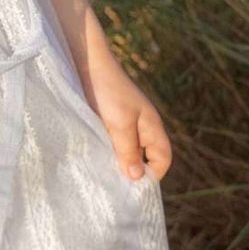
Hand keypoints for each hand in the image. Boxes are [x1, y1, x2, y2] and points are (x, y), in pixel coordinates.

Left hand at [82, 48, 172, 182]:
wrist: (85, 62)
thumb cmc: (107, 91)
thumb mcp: (120, 124)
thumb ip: (129, 150)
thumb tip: (137, 178)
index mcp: (151, 126)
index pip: (162, 158)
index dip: (152, 174)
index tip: (132, 187)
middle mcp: (140, 126)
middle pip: (144, 157)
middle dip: (132, 171)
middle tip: (113, 185)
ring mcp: (123, 122)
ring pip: (125, 150)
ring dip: (115, 161)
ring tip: (100, 173)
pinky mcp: (106, 119)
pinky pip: (111, 141)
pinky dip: (104, 150)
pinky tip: (91, 155)